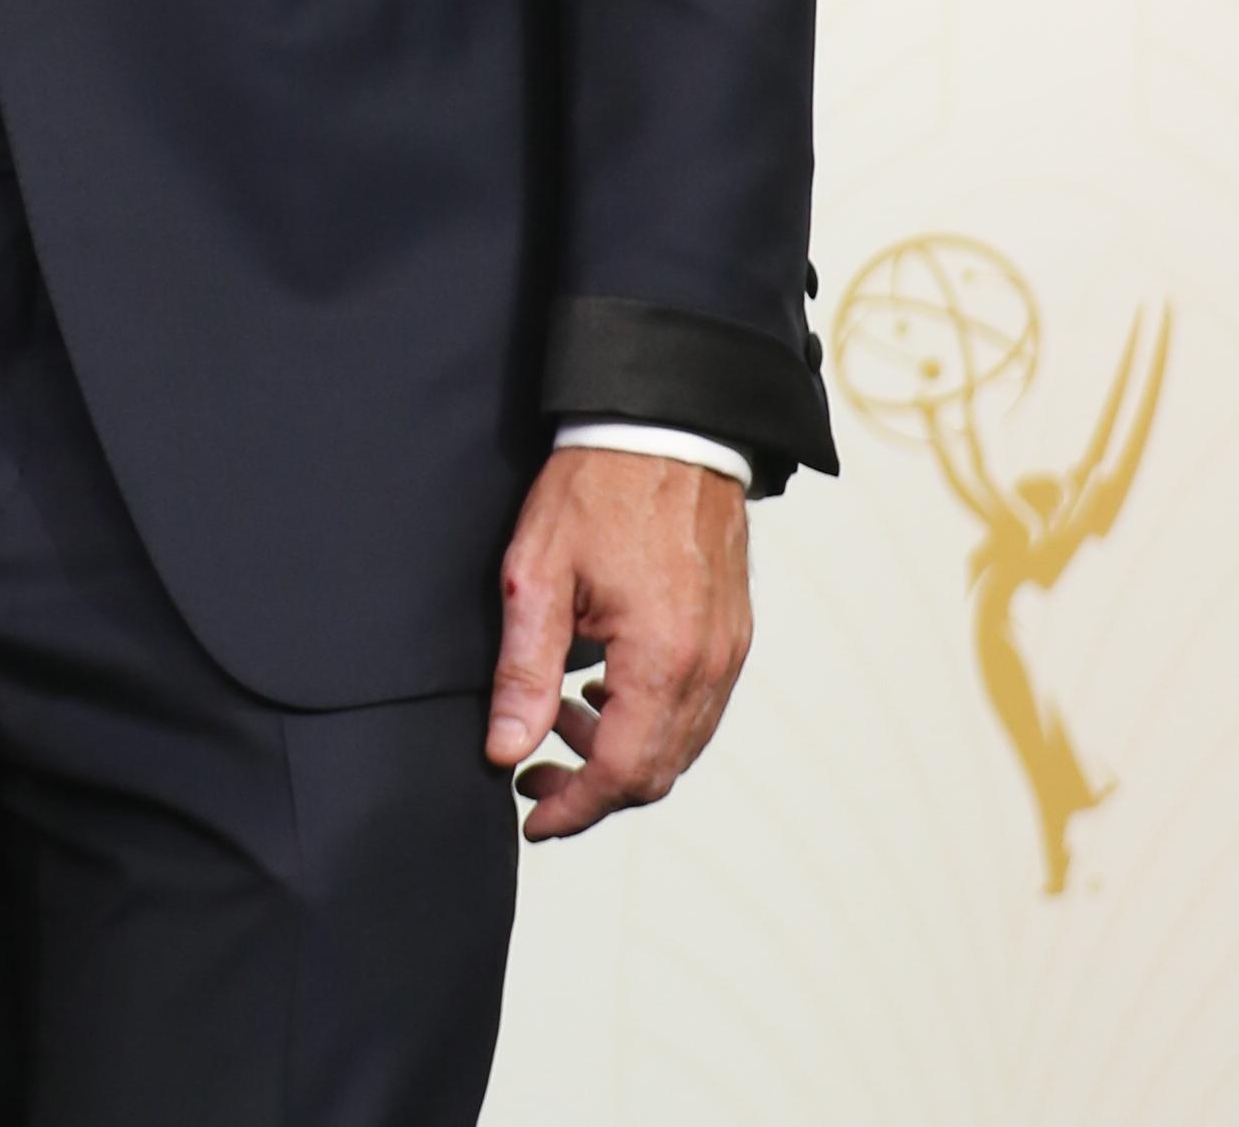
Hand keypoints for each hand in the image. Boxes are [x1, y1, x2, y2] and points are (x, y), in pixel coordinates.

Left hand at [483, 446, 751, 840]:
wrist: (666, 423)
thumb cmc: (600, 485)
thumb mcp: (538, 573)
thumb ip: (524, 671)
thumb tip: (505, 750)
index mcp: (662, 658)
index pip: (623, 773)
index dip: (574, 807)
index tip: (531, 814)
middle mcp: (709, 665)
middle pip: (658, 771)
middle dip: (594, 788)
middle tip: (535, 773)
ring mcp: (729, 649)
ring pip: (682, 743)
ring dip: (623, 754)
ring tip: (560, 720)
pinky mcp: (733, 631)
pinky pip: (699, 706)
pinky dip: (653, 719)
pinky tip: (604, 691)